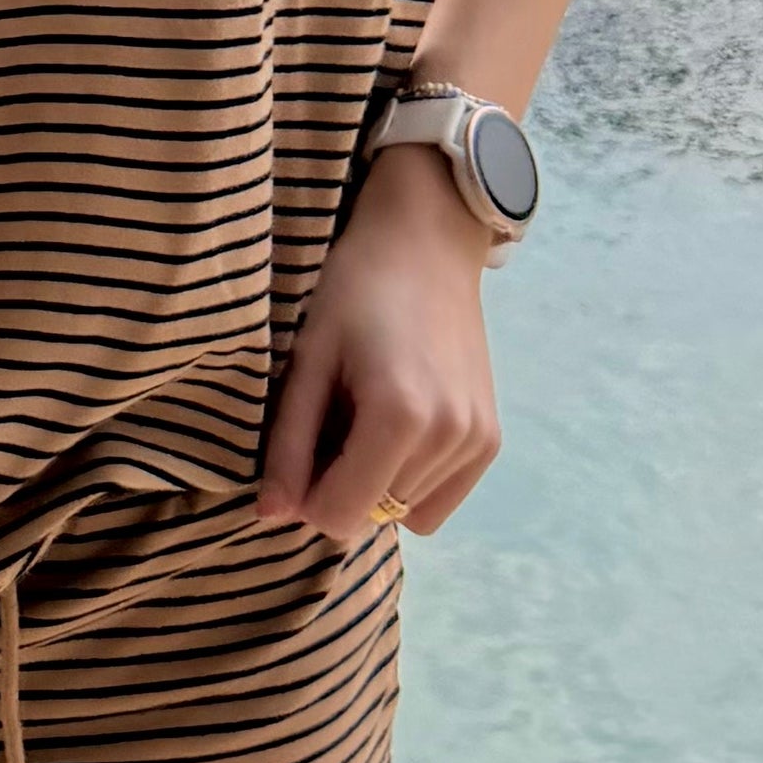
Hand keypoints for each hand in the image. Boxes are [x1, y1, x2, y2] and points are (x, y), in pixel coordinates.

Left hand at [253, 149, 503, 551]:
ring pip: (403, 512)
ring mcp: (477, 441)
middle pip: (371, 516)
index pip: (338, 517)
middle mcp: (449, 437)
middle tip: (334, 417)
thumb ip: (288, 444)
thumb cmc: (353, 292)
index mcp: (399, 417)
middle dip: (340, 484)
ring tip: (367, 413)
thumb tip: (270, 518)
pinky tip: (400, 428)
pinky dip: (410, 482)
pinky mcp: (491, 441)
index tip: (300, 446)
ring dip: (376, 482)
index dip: (305, 494)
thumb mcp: (308, 360)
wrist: (426, 244)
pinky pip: (437, 503)